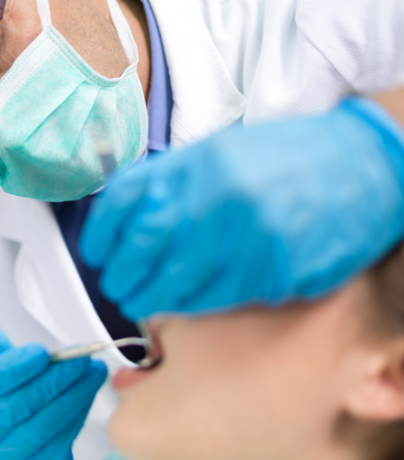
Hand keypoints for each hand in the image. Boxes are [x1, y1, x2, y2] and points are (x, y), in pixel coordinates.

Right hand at [0, 328, 106, 459]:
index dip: (9, 368)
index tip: (41, 352)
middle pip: (11, 409)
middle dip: (51, 380)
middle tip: (80, 358)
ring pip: (38, 429)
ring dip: (71, 397)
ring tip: (94, 372)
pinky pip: (55, 446)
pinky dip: (75, 418)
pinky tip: (87, 396)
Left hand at [81, 97, 403, 317]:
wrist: (361, 167)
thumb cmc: (288, 160)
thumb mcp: (220, 152)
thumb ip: (173, 181)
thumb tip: (127, 217)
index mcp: (197, 163)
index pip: (124, 204)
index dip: (100, 236)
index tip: (97, 253)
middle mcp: (216, 198)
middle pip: (142, 251)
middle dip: (122, 277)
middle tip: (119, 288)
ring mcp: (247, 236)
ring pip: (177, 285)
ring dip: (152, 300)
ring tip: (144, 302)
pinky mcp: (275, 270)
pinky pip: (219, 300)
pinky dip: (194, 306)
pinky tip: (187, 304)